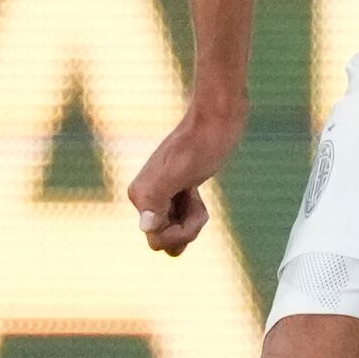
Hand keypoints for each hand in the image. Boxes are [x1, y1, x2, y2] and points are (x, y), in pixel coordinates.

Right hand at [130, 91, 247, 254]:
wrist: (218, 118)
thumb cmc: (203, 143)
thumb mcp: (181, 172)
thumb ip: (157, 198)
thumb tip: (145, 227)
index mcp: (140, 195)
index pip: (155, 239)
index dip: (181, 233)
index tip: (199, 211)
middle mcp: (144, 197)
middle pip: (163, 239)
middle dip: (187, 229)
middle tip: (200, 206)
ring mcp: (159, 194)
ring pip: (173, 231)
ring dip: (192, 220)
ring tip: (197, 196)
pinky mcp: (175, 191)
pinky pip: (179, 219)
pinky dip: (193, 213)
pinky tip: (195, 193)